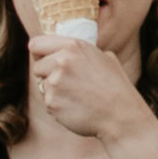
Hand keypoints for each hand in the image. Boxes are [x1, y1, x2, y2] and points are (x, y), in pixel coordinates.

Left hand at [23, 28, 154, 147]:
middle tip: (67, 83)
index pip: (36, 44)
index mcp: (73, 46)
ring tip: (77, 96)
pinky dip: (59, 106)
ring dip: (54, 91)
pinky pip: (48, 102)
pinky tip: (77, 107)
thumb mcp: (105, 58)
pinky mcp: (51, 102)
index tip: (45, 60)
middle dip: (47, 74)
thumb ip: (82, 53)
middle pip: (37, 67)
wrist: (121, 115)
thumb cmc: (116, 86)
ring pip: (42, 86)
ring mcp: (55, 83)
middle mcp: (61, 61)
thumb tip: (69, 51)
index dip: (40, 53)